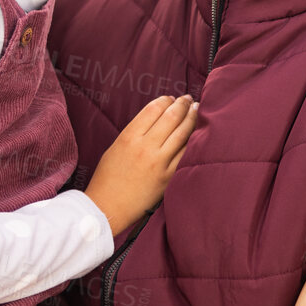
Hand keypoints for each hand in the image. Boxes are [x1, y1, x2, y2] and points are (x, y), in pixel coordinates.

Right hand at [85, 95, 196, 235]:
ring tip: (197, 110)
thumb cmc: (107, 179)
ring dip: (192, 118)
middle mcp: (145, 147)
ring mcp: (158, 162)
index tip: (171, 98)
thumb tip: (157, 119)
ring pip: (182, 133)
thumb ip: (135, 132)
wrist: (107, 207)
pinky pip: (185, 154)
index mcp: (128, 137)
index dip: (165, 100)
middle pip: (171, 117)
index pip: (153, 109)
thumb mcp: (115, 148)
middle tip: (189, 100)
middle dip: (183, 105)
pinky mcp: (168, 177)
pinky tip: (198, 134)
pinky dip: (193, 141)